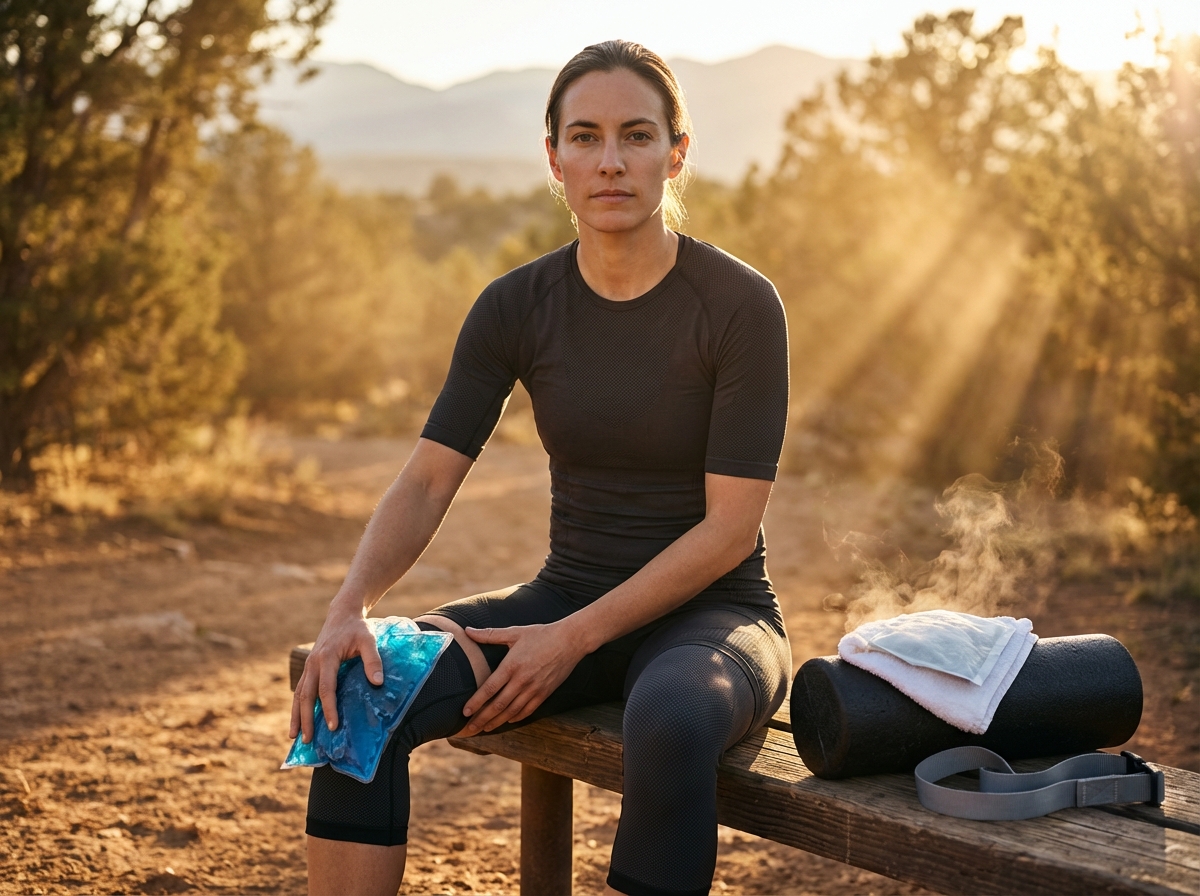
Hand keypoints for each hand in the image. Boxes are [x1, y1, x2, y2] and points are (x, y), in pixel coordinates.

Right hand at [289, 607, 382, 743]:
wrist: (342, 614)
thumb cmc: (358, 628)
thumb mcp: (369, 640)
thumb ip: (373, 660)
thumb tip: (378, 682)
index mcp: (327, 657)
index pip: (326, 688)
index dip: (329, 708)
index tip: (332, 727)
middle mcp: (313, 663)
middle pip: (306, 695)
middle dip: (306, 719)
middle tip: (308, 740)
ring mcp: (309, 665)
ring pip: (298, 694)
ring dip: (296, 715)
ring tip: (294, 736)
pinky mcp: (309, 668)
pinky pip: (300, 689)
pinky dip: (297, 706)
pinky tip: (298, 720)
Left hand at [460, 622, 584, 734]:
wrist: (570, 640)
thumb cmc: (542, 634)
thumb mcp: (515, 632)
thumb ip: (490, 634)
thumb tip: (468, 630)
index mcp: (512, 665)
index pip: (490, 688)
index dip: (476, 702)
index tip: (465, 712)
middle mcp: (522, 680)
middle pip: (499, 705)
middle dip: (482, 718)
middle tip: (469, 729)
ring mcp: (534, 688)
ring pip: (512, 711)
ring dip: (497, 722)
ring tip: (485, 729)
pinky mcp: (545, 693)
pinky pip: (528, 710)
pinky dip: (516, 717)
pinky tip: (508, 720)